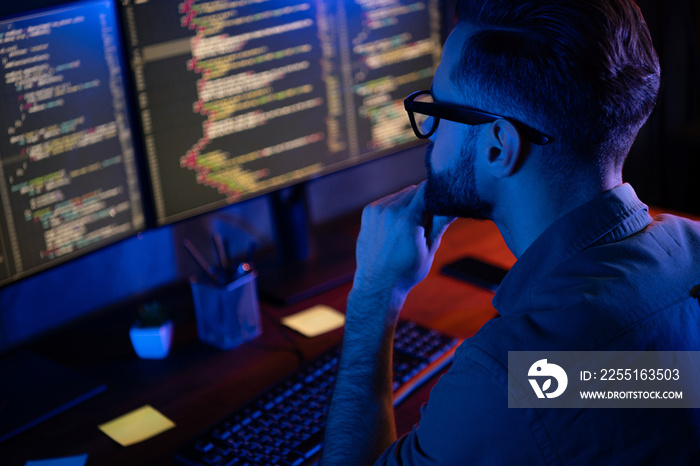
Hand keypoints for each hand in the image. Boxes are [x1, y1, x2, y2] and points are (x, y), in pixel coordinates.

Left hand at [352, 182, 453, 315]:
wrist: (378, 284)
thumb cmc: (407, 271)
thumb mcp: (430, 248)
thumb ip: (441, 222)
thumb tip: (456, 205)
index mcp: (407, 219)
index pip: (427, 190)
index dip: (438, 192)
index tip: (444, 198)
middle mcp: (389, 211)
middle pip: (414, 190)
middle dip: (424, 200)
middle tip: (427, 220)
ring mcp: (376, 211)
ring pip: (401, 195)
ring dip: (410, 203)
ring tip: (411, 227)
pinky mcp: (368, 212)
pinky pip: (388, 201)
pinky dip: (396, 207)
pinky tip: (398, 226)